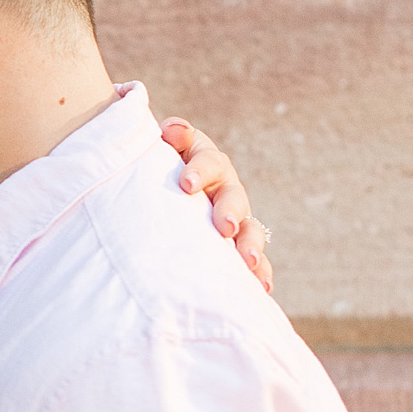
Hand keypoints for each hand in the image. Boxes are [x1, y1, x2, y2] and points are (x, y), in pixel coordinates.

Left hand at [159, 119, 273, 293]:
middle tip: (223, 225)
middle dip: (230, 210)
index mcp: (205, 162)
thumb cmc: (152, 169)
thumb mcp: (156, 150)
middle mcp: (224, 188)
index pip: (209, 160)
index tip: (186, 184)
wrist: (155, 194)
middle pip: (233, 196)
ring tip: (246, 260)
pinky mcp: (236, 245)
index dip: (200, 169)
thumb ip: (165, 136)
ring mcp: (234, 218)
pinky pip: (252, 258)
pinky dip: (258, 272)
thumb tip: (166, 124)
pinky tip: (260, 288)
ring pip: (249, 228)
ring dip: (250, 243)